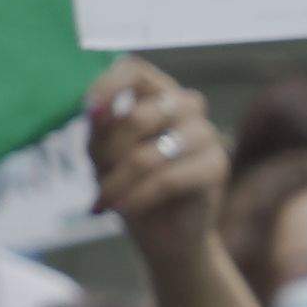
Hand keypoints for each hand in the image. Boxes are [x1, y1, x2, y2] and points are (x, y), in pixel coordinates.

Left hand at [91, 59, 227, 246]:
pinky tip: (125, 209)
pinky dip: (138, 197)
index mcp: (158, 95)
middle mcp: (186, 107)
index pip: (134, 69)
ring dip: (119, 182)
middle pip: (138, 116)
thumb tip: (95, 111)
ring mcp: (206, 134)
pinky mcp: (217, 166)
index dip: (108, 86)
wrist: (165, 236)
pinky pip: (167, 179)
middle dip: (109, 153)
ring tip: (105, 202)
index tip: (88, 113)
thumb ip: (100, 130)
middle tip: (97, 180)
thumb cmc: (132, 188)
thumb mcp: (104, 156)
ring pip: (149, 154)